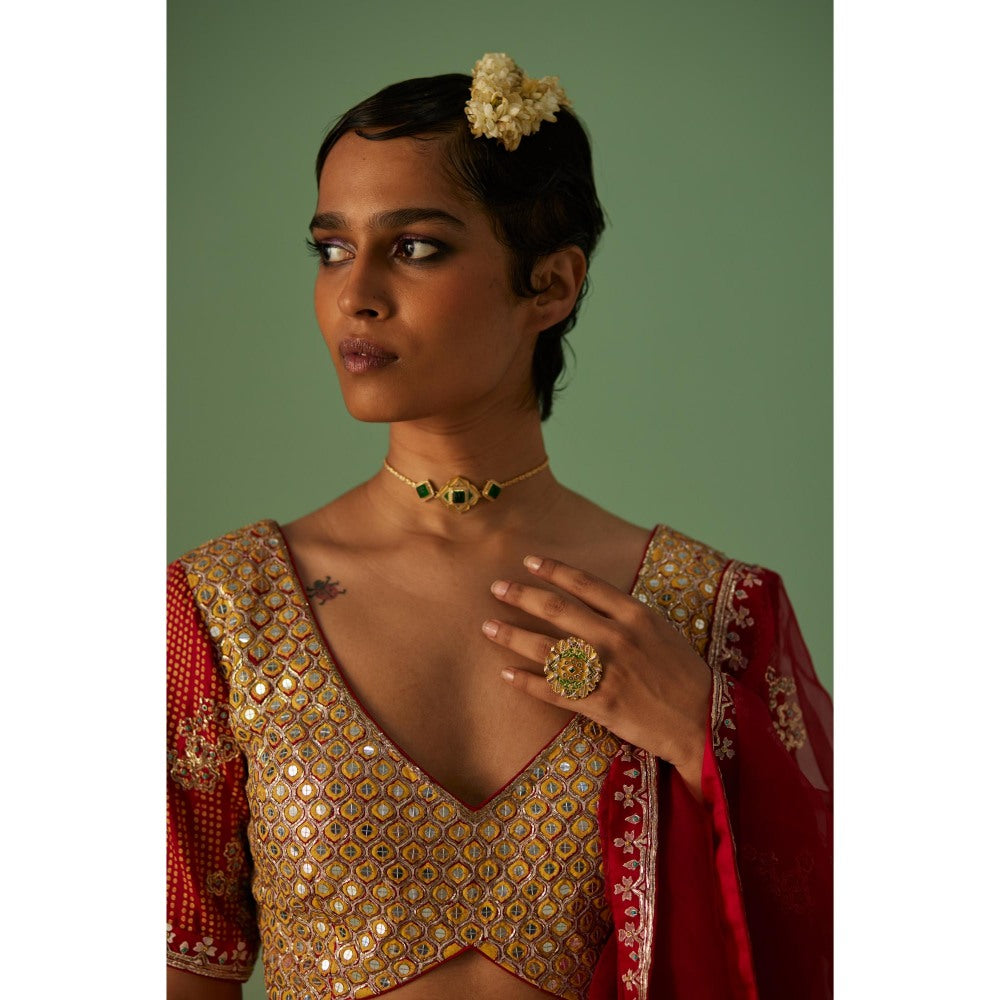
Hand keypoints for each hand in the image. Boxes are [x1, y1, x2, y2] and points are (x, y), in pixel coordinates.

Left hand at [482, 555, 712, 792]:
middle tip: (496, 588)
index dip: (554, 570)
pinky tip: (506, 673)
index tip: (528, 561)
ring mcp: (607, 671)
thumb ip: (626, 614)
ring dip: (513, 636)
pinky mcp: (600, 704)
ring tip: (488, 626)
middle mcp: (617, 638)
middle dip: (522, 597)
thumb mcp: (662, 631)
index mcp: (636, 615)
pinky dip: (527, 682)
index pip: (586, 584)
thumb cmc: (683, 673)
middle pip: (558, 610)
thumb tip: (591, 598)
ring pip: (548, 649)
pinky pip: (554, 691)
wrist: (702, 719)